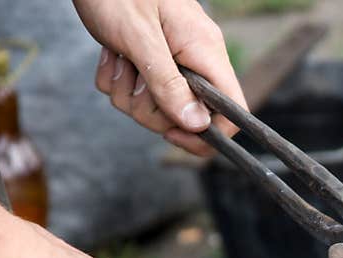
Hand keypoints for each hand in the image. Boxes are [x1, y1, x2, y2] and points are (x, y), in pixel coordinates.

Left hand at [72, 0, 246, 155]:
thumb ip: (169, 83)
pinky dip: (116, 81)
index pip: (231, 111)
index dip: (208, 133)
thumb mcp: (140, 38)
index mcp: (206, 53)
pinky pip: (135, 93)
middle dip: (150, 108)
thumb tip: (198, 125)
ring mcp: (174, 62)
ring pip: (156, 107)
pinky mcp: (151, 61)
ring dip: (128, 92)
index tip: (174, 133)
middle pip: (186, 116)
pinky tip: (111, 55)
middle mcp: (196, 61)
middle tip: (132, 78)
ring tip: (118, 59)